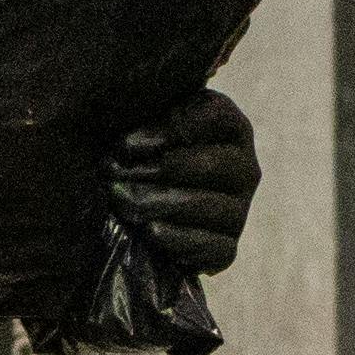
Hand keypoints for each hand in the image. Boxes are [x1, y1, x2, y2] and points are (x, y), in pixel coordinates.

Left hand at [104, 92, 258, 282]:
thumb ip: (140, 106)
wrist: (128, 208)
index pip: (218, 115)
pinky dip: (184, 241)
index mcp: (226, 127)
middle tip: (113, 171)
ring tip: (122, 202)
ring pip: (215, 207)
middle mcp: (242, 168)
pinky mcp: (226, 249)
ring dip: (163, 203)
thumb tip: (127, 112)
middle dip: (163, 168)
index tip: (127, 142)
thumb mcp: (136, 123)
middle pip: (218, 164)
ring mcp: (237, 211)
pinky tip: (151, 232)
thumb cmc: (132, 155)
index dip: (175, 126)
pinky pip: (217, 248)